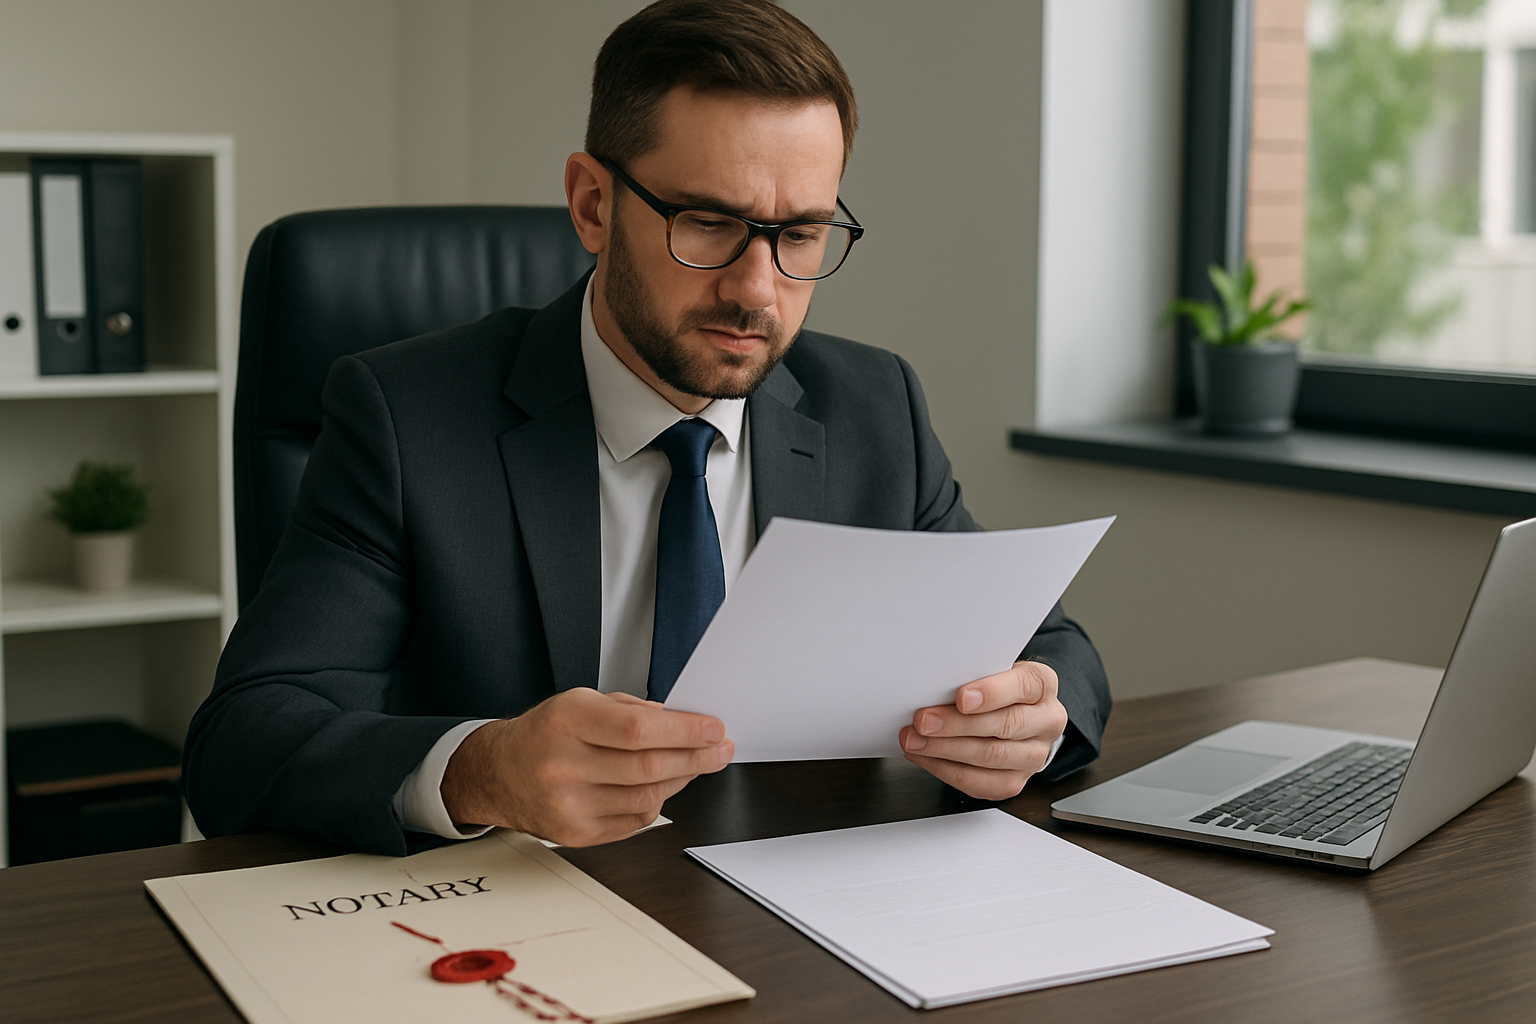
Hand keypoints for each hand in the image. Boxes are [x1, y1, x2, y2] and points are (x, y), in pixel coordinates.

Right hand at [440, 688, 733, 845]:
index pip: (639, 730)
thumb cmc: (545, 734)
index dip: (684, 731)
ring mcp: (569, 805)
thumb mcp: (581, 702)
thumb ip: (630, 710)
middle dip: (696, 757)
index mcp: (567, 722)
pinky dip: (657, 803)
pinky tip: (660, 787)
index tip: (713, 729)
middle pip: (649, 766)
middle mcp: (564, 765)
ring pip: (648, 798)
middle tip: (719, 750)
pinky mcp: (575, 834)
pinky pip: (635, 822)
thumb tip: (682, 723)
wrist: (498, 773)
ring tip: (693, 765)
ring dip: (680, 780)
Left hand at [900, 661, 1067, 799]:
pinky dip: (945, 770)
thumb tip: (932, 684)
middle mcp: (1046, 721)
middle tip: (924, 721)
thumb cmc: (995, 687)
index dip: (992, 693)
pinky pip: (980, 782)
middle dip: (958, 724)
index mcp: (1042, 685)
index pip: (1024, 686)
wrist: (1011, 713)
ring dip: (945, 749)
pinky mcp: (1015, 782)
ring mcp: (1034, 756)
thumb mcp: (990, 668)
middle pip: (1006, 725)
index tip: (961, 698)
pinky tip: (925, 756)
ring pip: (991, 756)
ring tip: (915, 740)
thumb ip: (972, 674)